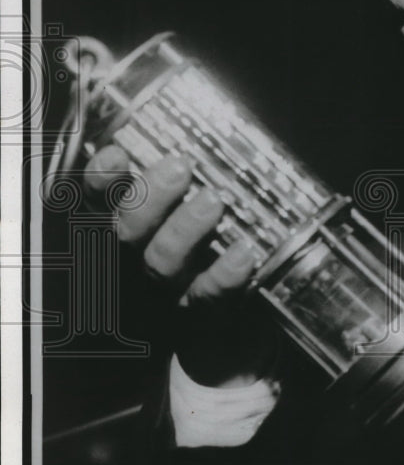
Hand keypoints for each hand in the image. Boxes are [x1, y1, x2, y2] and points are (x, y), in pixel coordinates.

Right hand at [84, 145, 278, 386]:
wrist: (222, 333)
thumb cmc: (204, 250)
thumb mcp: (183, 214)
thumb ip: (179, 179)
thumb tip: (201, 130)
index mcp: (127, 231)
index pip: (98, 204)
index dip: (100, 182)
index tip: (116, 155)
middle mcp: (136, 263)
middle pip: (126, 233)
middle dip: (149, 198)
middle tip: (181, 166)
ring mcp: (166, 293)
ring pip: (162, 264)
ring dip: (186, 229)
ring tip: (213, 200)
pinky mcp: (200, 318)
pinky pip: (208, 297)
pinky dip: (225, 274)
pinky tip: (244, 252)